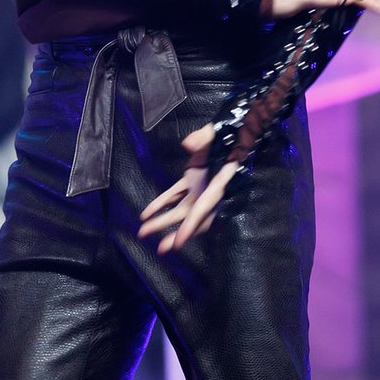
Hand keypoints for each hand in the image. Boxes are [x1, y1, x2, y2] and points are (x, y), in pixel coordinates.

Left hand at [138, 124, 232, 253]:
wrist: (234, 129)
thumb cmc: (228, 133)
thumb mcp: (217, 134)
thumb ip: (203, 138)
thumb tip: (187, 144)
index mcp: (216, 183)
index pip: (203, 208)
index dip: (191, 225)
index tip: (179, 242)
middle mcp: (208, 190)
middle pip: (191, 217)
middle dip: (175, 233)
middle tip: (159, 249)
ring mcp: (199, 186)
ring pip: (182, 210)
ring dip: (165, 222)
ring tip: (145, 233)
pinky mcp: (192, 180)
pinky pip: (175, 195)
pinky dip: (161, 203)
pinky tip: (146, 213)